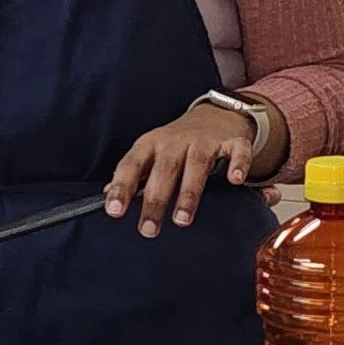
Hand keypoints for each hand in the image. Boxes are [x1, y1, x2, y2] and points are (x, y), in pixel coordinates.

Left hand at [105, 103, 257, 237]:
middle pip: (164, 169)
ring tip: (181, 219)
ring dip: (189, 192)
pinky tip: (235, 181)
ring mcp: (204, 140)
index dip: (121, 187)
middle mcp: (175, 141)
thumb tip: (106, 196)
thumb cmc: (175, 143)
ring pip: (196, 164)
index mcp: (150, 145)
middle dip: (155, 200)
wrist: (213, 114)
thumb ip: (132, 175)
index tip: (114, 211)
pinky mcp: (232, 141)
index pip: (131, 165)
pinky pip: (236, 151)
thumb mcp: (149, 153)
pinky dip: (237, 164)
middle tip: (149, 229)